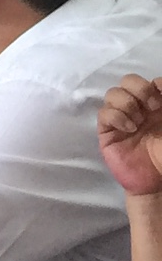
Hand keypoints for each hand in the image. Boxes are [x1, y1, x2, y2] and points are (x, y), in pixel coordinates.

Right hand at [101, 76, 161, 197]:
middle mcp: (138, 108)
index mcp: (156, 104)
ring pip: (113, 93)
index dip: (156, 84)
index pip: (150, 81)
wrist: (155, 181)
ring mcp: (121, 118)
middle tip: (152, 106)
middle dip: (140, 89)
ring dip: (128, 103)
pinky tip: (129, 129)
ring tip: (139, 121)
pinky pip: (104, 113)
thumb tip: (160, 84)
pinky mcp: (107, 131)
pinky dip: (117, 116)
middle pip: (127, 80)